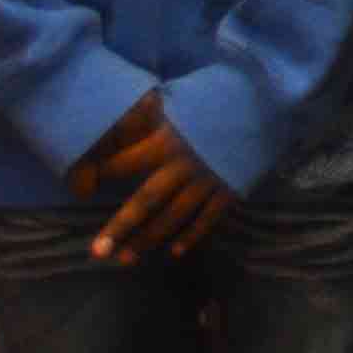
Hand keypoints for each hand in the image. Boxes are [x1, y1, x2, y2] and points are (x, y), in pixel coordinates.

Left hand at [64, 94, 233, 260]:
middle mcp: (184, 164)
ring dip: (150, 239)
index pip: (124, 163)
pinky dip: (192, 234)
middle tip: (97, 252)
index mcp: (168, 139)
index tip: (82, 186)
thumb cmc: (222, 94)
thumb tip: (128, 116)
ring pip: (174, 216)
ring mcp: (209, 179)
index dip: (101, 173)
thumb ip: (157, 113)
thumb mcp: (184, 97)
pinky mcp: (231, 187)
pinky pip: (208, 217)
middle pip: (147, 202)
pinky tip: (175, 251)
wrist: (270, 97)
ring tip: (126, 259)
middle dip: (121, 227)